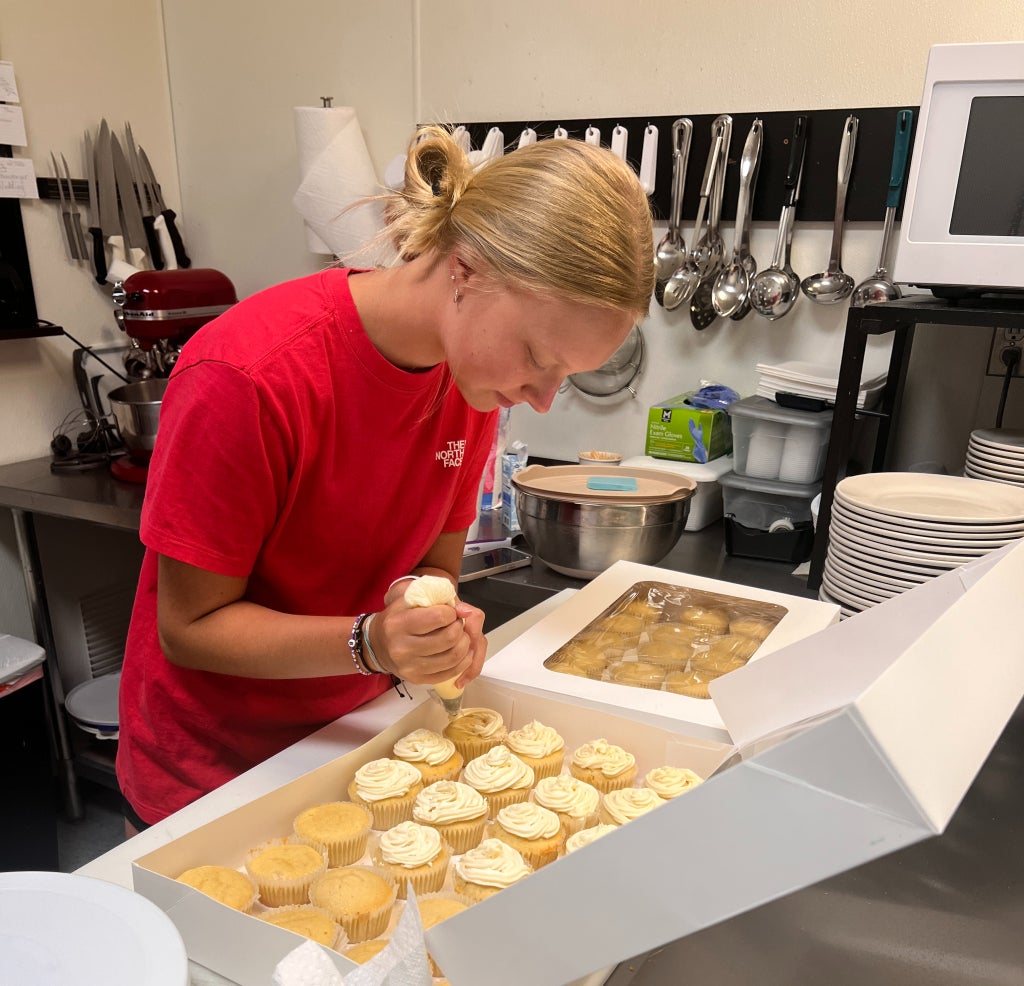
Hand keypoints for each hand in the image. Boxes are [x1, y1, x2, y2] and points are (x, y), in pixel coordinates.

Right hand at [369, 595, 486, 685]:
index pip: (439, 617)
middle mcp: (402, 648)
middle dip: (459, 627)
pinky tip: (463, 651)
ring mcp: (410, 667)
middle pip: (449, 638)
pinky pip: (450, 672)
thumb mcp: (407, 600)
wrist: (377, 646)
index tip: (449, 612)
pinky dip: (463, 661)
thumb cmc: (396, 619)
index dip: (451, 612)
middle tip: (456, 624)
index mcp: (398, 624)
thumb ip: (434, 598)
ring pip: (453, 657)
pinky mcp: (418, 680)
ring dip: (464, 644)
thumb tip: (464, 610)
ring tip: (460, 636)